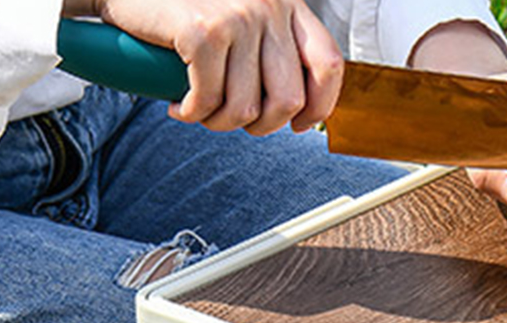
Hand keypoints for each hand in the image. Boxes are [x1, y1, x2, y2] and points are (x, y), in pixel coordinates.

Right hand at [85, 0, 343, 135]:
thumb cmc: (182, 5)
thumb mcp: (240, 14)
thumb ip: (270, 43)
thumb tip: (295, 104)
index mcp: (285, 1)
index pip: (327, 65)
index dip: (318, 107)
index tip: (298, 124)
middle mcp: (268, 4)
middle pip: (289, 100)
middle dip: (260, 126)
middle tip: (231, 117)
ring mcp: (237, 16)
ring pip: (246, 109)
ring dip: (219, 123)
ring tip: (199, 109)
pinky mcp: (203, 31)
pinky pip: (209, 101)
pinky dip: (191, 114)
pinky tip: (178, 106)